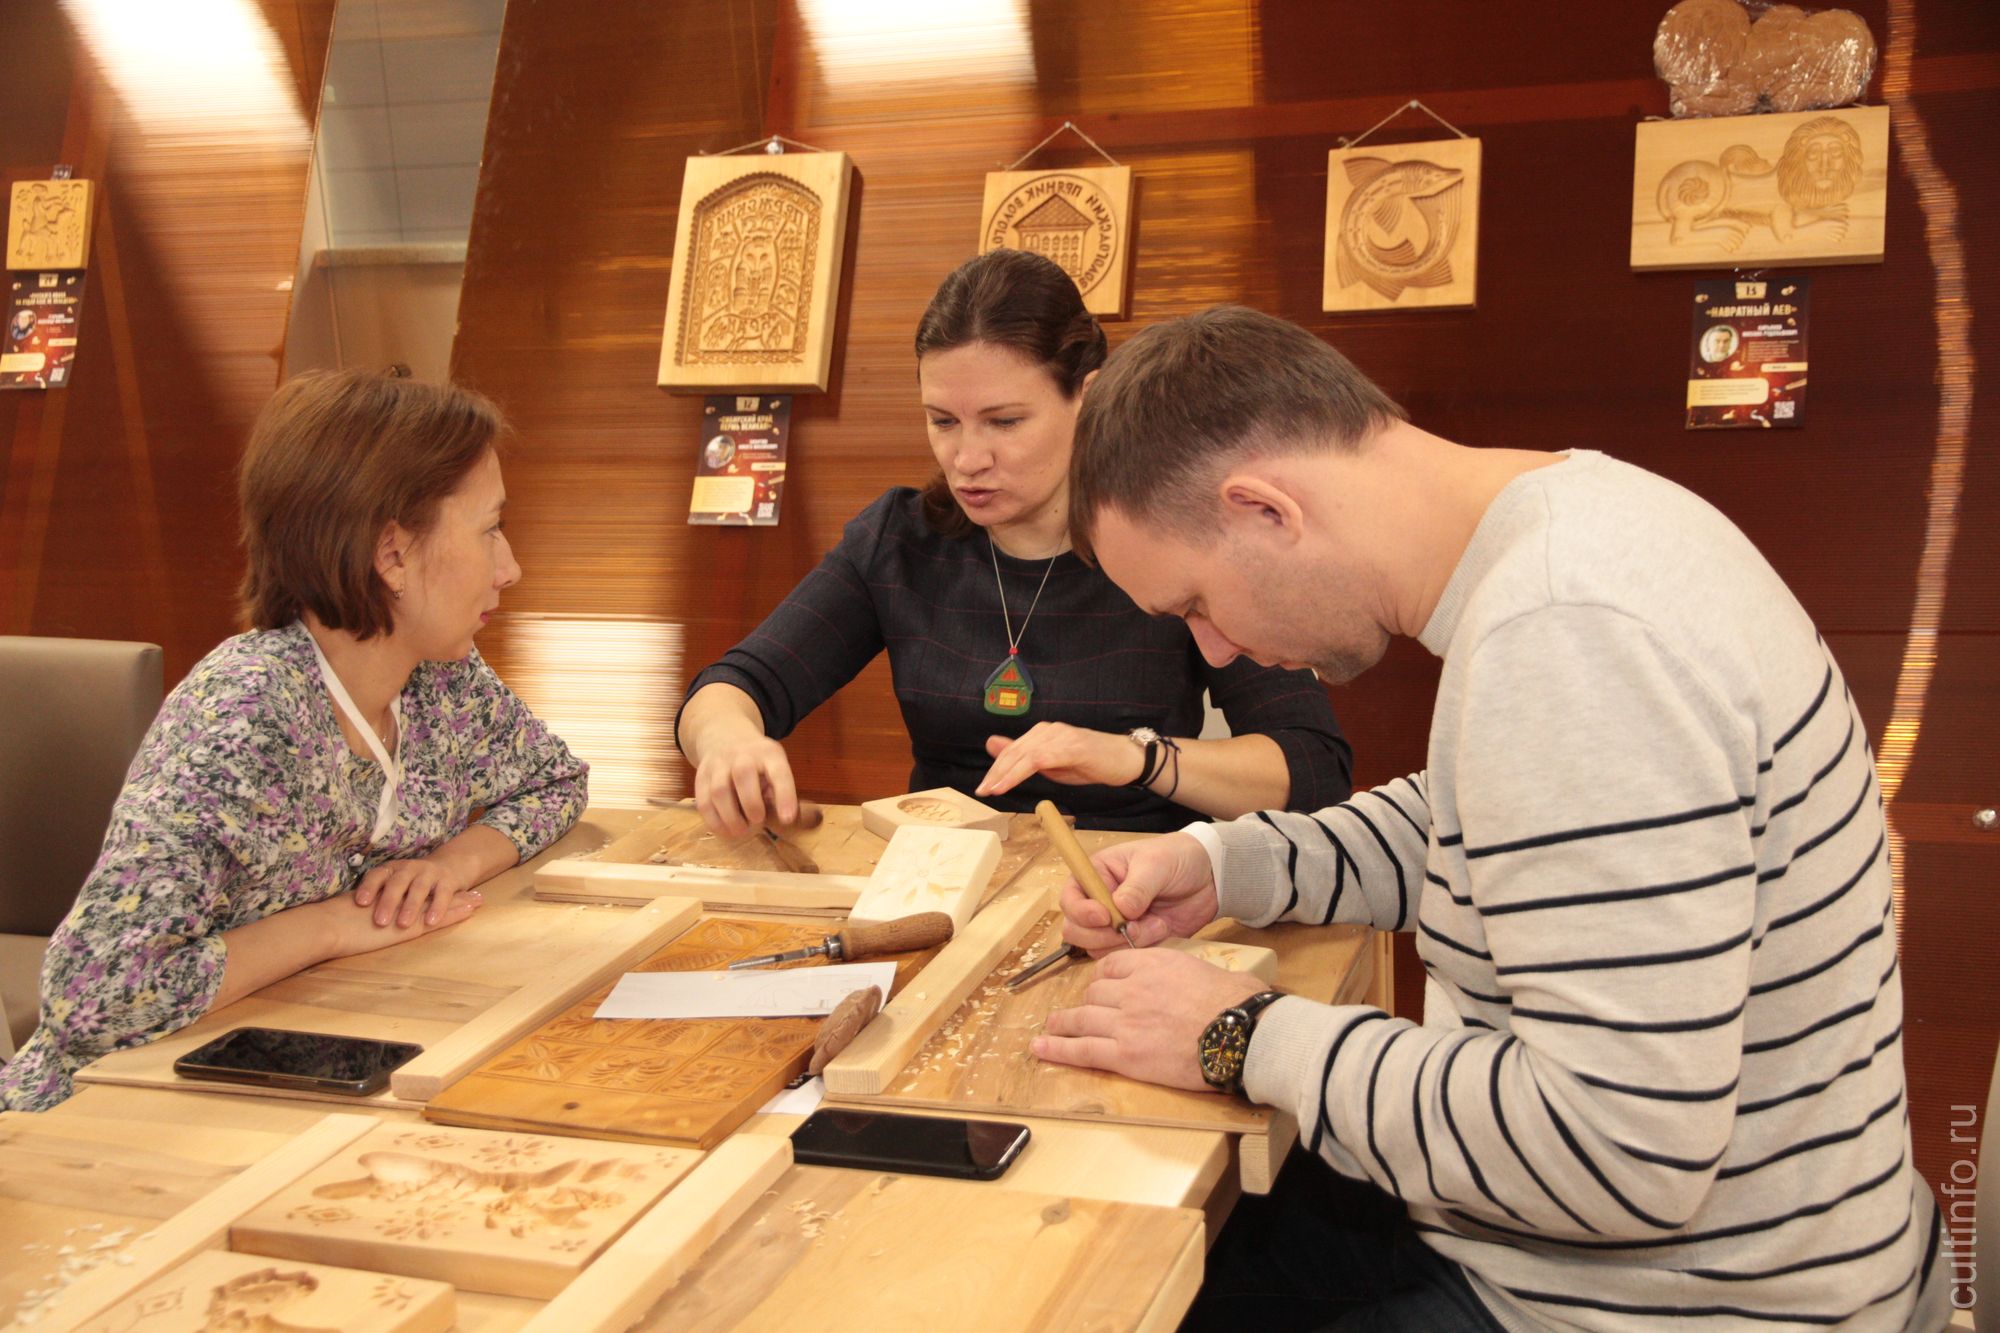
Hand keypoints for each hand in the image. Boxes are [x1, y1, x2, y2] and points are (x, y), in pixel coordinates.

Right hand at [316, 886, 481, 960]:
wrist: (330, 926)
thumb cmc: (333, 926)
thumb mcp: (352, 918)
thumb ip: (362, 917)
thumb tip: (354, 918)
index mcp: (389, 902)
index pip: (416, 896)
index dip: (432, 893)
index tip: (449, 889)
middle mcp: (400, 905)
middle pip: (432, 896)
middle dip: (452, 894)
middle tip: (474, 893)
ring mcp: (407, 914)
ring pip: (439, 905)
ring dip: (460, 902)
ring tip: (480, 898)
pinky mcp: (409, 926)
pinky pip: (437, 917)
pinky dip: (453, 913)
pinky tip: (469, 910)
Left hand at [354, 857, 476, 927]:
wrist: (449, 867)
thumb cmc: (411, 884)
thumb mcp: (394, 886)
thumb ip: (377, 897)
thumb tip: (344, 914)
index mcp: (392, 870)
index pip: (377, 875)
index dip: (368, 887)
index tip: (360, 903)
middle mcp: (409, 868)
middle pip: (397, 883)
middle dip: (388, 902)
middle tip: (379, 922)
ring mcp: (429, 873)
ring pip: (418, 888)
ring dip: (411, 906)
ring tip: (403, 924)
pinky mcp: (447, 881)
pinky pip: (442, 894)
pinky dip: (437, 907)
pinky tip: (431, 921)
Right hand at [694, 734, 799, 837]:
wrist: (726, 737)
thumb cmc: (759, 763)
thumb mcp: (775, 767)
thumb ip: (778, 791)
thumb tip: (781, 820)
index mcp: (768, 754)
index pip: (779, 772)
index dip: (784, 796)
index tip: (787, 819)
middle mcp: (743, 755)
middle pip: (743, 775)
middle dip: (751, 804)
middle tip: (757, 822)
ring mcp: (718, 764)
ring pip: (719, 790)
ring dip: (730, 817)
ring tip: (740, 831)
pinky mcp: (701, 776)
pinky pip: (704, 801)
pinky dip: (714, 821)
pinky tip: (724, 830)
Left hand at [977, 723, 1142, 796]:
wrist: (1125, 760)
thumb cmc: (1092, 763)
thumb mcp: (1054, 765)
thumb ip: (1027, 758)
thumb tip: (994, 747)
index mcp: (1044, 734)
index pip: (1013, 750)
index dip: (996, 768)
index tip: (984, 787)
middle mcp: (1049, 730)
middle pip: (1014, 751)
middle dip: (995, 772)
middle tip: (982, 791)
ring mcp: (1060, 736)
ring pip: (1023, 754)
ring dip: (1004, 774)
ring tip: (991, 790)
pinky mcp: (1070, 746)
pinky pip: (1038, 759)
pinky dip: (1019, 773)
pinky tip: (1008, 785)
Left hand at [1033, 949, 1266, 1090]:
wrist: (1239, 1032)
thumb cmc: (1233, 1002)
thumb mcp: (1203, 970)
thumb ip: (1180, 973)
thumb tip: (1186, 983)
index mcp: (1151, 964)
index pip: (1111, 966)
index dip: (1102, 978)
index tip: (1099, 986)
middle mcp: (1131, 989)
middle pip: (1095, 994)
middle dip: (1087, 1003)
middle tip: (1078, 1012)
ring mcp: (1125, 1022)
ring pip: (1082, 1019)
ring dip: (1063, 1023)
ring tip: (1051, 1026)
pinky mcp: (1126, 1054)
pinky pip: (1083, 1050)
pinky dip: (1058, 1049)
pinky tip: (1042, 1048)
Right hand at [1060, 833, 1218, 952]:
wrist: (1209, 877)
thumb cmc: (1176, 858)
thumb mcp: (1156, 864)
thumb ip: (1137, 887)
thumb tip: (1120, 910)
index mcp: (1096, 876)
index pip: (1069, 899)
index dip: (1080, 912)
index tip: (1104, 916)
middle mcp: (1099, 902)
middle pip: (1076, 930)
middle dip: (1102, 934)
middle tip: (1130, 927)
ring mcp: (1115, 925)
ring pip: (1098, 948)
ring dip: (1126, 942)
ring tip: (1156, 924)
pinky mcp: (1134, 941)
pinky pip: (1124, 955)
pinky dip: (1142, 949)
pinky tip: (1162, 930)